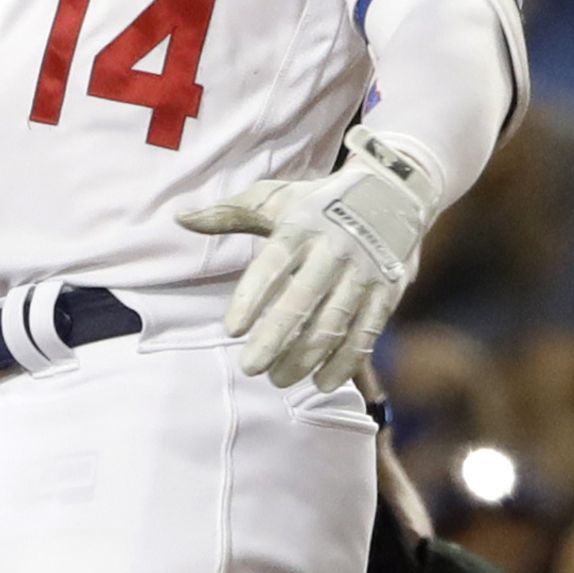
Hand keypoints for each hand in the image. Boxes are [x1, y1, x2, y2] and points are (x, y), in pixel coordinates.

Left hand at [177, 124, 447, 386]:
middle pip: (301, 301)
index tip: (231, 330)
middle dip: (274, 340)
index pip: (272, 265)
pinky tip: (322, 383)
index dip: (251, 298)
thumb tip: (179, 218)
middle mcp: (334, 248)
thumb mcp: (276, 199)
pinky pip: (366, 333)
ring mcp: (365, 271)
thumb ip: (228, 214)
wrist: (394, 189)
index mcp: (301, 226)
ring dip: (305, 357)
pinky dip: (345, 362)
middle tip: (250, 368)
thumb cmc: (319, 202)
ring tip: (278, 379)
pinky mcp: (388, 290)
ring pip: (333, 323)